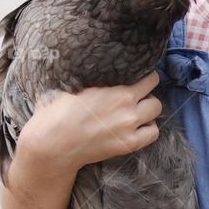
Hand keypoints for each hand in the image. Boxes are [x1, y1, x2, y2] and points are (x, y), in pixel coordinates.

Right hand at [20, 69, 162, 171]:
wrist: (52, 144)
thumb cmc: (57, 113)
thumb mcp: (73, 85)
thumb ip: (93, 77)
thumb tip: (95, 63)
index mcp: (116, 90)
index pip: (149, 77)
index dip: (144, 76)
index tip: (137, 78)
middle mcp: (127, 107)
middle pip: (154, 92)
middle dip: (147, 92)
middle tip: (135, 95)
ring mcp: (129, 127)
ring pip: (156, 111)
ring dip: (148, 109)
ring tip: (136, 110)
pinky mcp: (128, 145)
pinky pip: (152, 133)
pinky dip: (148, 129)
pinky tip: (136, 127)